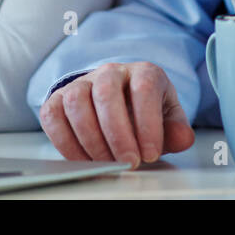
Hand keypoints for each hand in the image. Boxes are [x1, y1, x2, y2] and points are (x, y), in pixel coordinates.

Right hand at [38, 62, 194, 167]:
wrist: (120, 102)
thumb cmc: (145, 112)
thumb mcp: (168, 118)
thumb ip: (176, 129)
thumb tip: (182, 138)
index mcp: (143, 72)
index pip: (144, 88)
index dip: (147, 123)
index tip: (150, 153)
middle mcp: (110, 72)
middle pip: (106, 92)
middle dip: (117, 132)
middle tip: (129, 161)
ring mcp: (82, 82)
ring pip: (76, 100)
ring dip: (90, 138)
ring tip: (107, 162)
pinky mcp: (58, 98)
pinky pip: (53, 114)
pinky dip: (65, 141)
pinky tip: (83, 159)